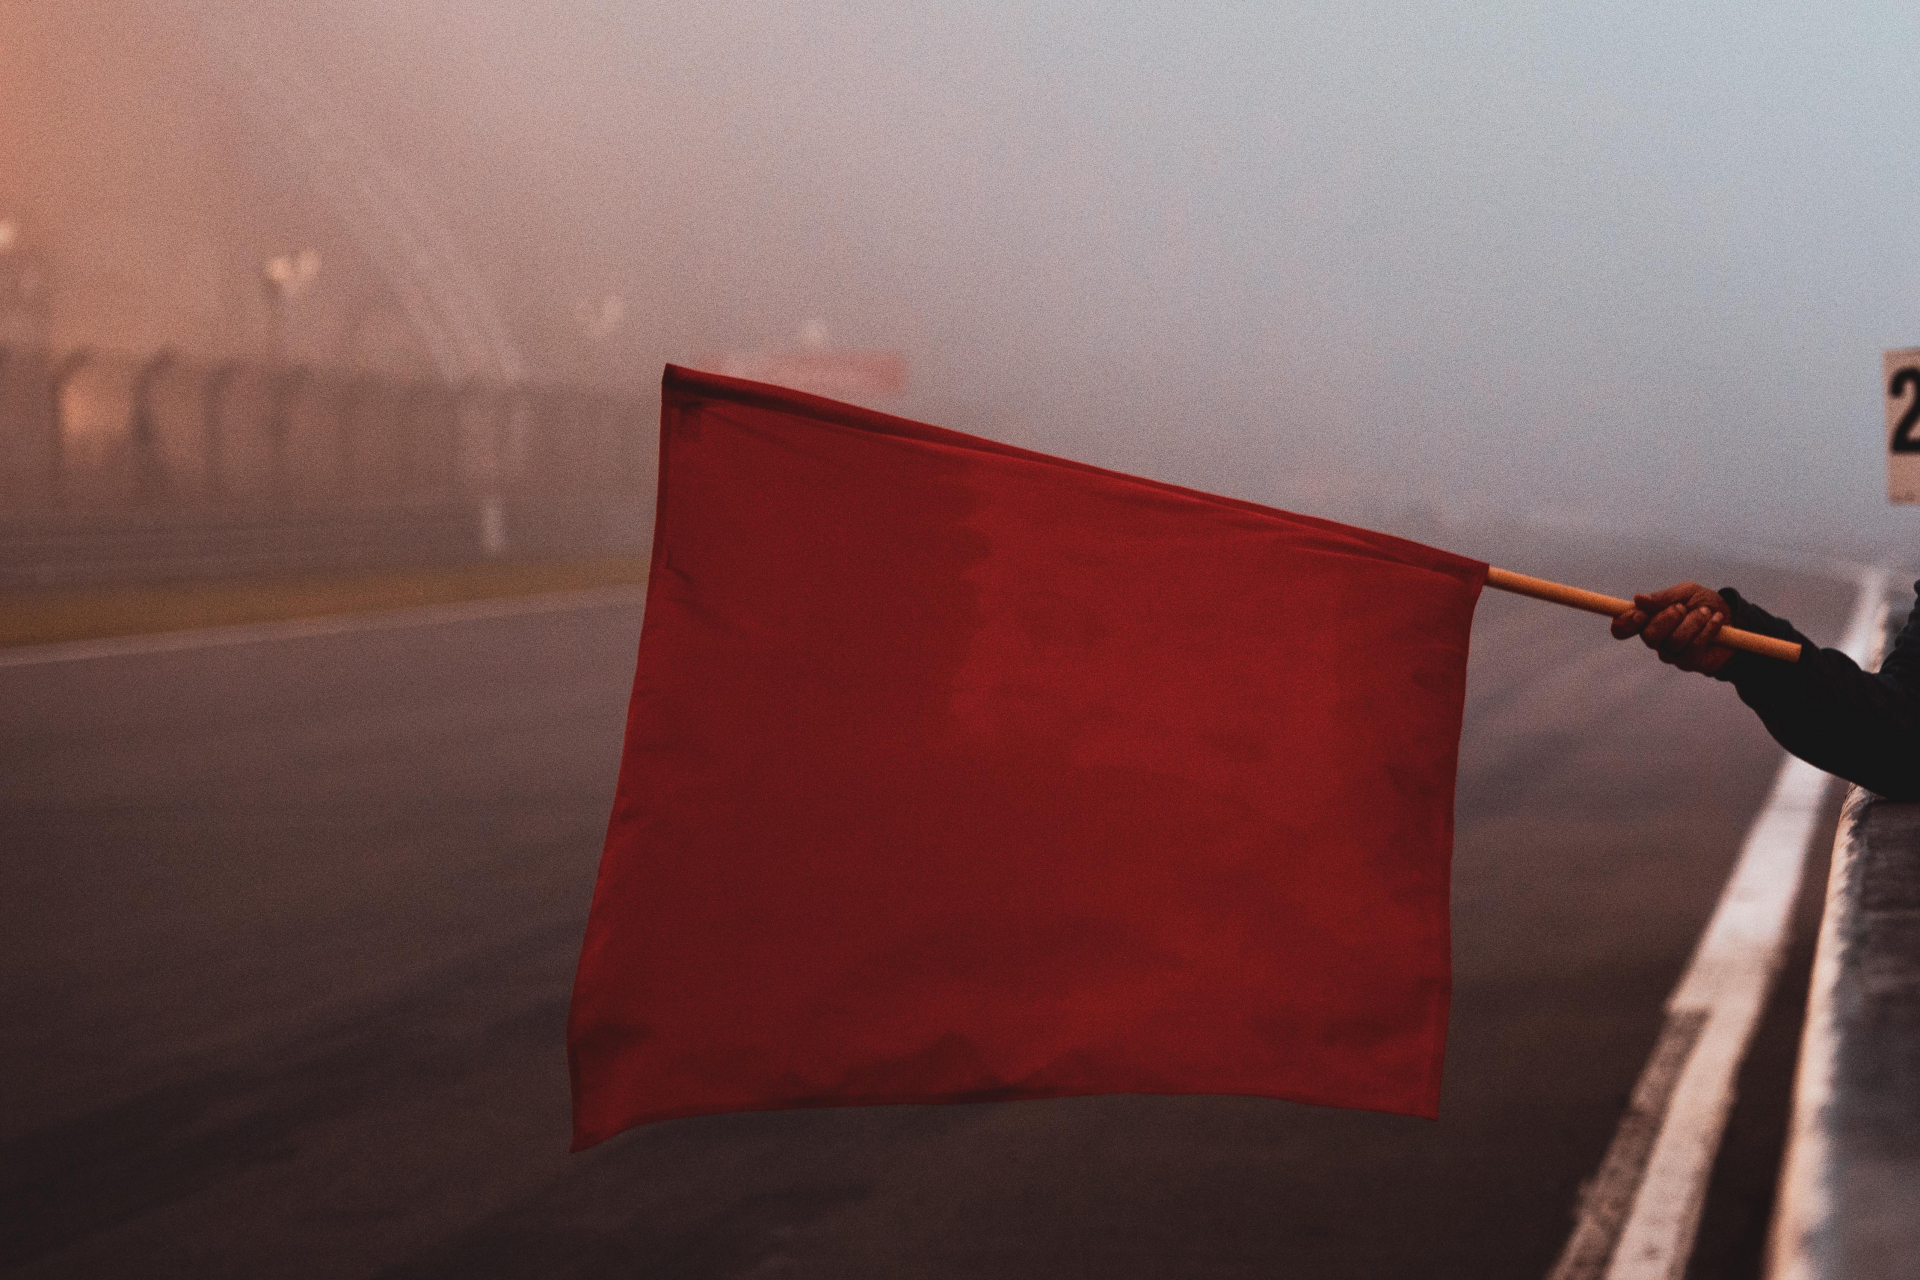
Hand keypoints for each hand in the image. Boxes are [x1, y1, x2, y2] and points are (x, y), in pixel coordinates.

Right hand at [1610, 582, 1734, 675]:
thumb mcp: (1687, 592)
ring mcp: (1671, 653)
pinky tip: (1716, 622)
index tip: (1639, 614)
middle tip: (1683, 607)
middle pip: (1648, 636)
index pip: (1622, 628)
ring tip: (1707, 613)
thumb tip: (1638, 599)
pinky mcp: (1688, 662)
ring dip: (1694, 622)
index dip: (1624, 623)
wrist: (1734, 620)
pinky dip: (1707, 630)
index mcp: (1648, 620)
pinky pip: (1693, 647)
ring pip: (1674, 641)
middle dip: (1668, 618)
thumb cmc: (1705, 604)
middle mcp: (1655, 639)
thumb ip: (1664, 597)